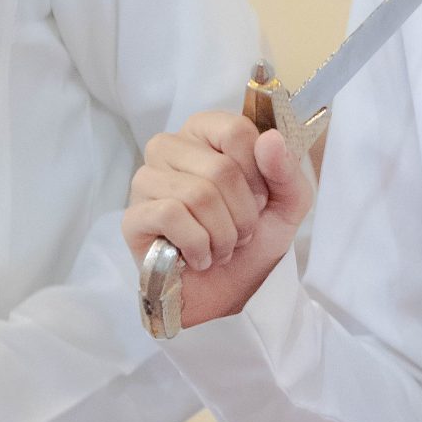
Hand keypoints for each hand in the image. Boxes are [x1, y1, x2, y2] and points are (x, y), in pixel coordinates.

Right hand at [123, 113, 311, 326]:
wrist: (232, 290)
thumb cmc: (256, 237)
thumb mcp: (288, 202)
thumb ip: (286, 169)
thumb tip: (271, 139)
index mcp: (205, 132)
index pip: (236, 132)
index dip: (258, 175)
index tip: (260, 200)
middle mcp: (170, 148)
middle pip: (220, 169)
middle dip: (243, 214)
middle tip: (241, 234)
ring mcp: (146, 180)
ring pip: (197, 195)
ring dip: (223, 235)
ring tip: (222, 248)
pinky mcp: (134, 217)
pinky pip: (170, 216)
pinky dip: (197, 245)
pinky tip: (200, 257)